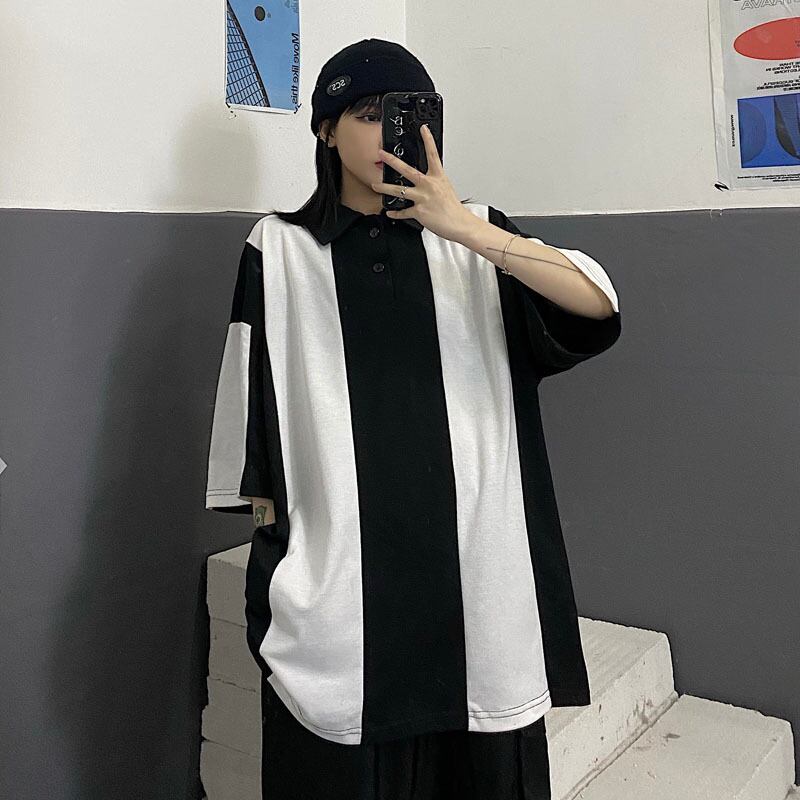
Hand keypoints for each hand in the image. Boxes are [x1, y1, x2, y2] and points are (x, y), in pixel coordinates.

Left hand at [371, 124, 475, 242]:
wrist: (459, 223)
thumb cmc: (453, 208)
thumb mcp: (445, 188)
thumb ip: (434, 182)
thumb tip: (425, 182)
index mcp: (438, 177)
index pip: (433, 155)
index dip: (428, 140)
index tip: (423, 129)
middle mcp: (429, 185)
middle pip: (407, 170)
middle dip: (392, 161)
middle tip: (382, 155)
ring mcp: (423, 198)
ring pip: (399, 191)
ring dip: (384, 188)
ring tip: (375, 186)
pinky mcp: (419, 211)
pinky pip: (403, 212)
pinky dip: (396, 213)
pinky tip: (390, 212)